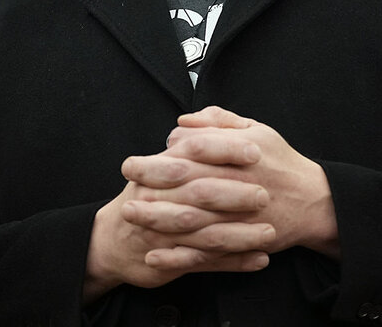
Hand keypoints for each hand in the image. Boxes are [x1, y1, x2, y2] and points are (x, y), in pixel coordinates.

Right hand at [82, 134, 275, 301]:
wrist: (110, 241)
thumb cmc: (144, 197)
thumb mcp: (159, 164)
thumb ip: (187, 141)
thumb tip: (206, 116)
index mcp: (159, 168)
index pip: (194, 151)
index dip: (225, 150)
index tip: (255, 151)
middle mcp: (158, 200)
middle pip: (200, 193)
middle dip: (235, 194)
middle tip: (264, 195)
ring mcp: (163, 234)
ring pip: (206, 234)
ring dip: (241, 235)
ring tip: (270, 233)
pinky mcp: (169, 262)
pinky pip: (206, 264)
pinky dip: (234, 263)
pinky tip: (259, 259)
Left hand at [124, 107, 340, 265]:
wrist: (315, 202)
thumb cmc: (282, 162)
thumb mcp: (257, 130)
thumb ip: (219, 121)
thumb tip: (182, 121)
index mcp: (243, 152)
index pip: (198, 147)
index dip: (164, 152)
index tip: (136, 158)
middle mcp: (240, 183)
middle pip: (190, 181)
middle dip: (153, 181)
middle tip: (127, 181)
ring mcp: (240, 216)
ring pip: (194, 219)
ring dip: (158, 218)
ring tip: (130, 214)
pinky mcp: (242, 242)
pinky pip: (206, 253)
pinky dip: (179, 257)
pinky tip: (155, 255)